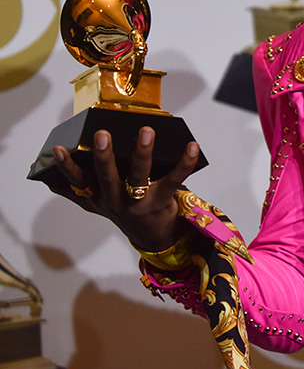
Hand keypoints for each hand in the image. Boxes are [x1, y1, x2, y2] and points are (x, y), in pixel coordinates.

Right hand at [51, 127, 199, 250]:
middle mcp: (115, 201)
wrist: (153, 237)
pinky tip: (191, 147)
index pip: (78, 182)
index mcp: (97, 198)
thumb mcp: (98, 203)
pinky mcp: (161, 202)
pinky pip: (174, 180)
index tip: (56, 150)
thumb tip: (47, 178)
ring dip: (142, 153)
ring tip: (146, 131)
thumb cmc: (124, 209)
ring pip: (139, 176)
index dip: (67, 167)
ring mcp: (138, 203)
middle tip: (100, 134)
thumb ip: (77, 191)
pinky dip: (184, 163)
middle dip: (103, 156)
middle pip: (107, 177)